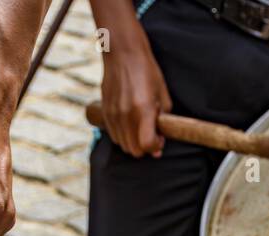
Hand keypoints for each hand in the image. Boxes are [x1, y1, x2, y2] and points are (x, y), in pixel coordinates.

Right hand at [99, 23, 171, 158]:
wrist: (123, 52)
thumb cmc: (147, 71)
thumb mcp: (163, 94)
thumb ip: (164, 119)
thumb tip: (161, 139)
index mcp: (143, 109)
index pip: (147, 145)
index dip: (156, 147)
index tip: (160, 138)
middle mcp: (126, 115)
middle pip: (134, 151)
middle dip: (145, 148)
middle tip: (152, 134)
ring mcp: (113, 115)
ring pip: (123, 145)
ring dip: (134, 142)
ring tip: (140, 127)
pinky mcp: (105, 112)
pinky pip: (114, 135)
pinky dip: (123, 135)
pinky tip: (130, 123)